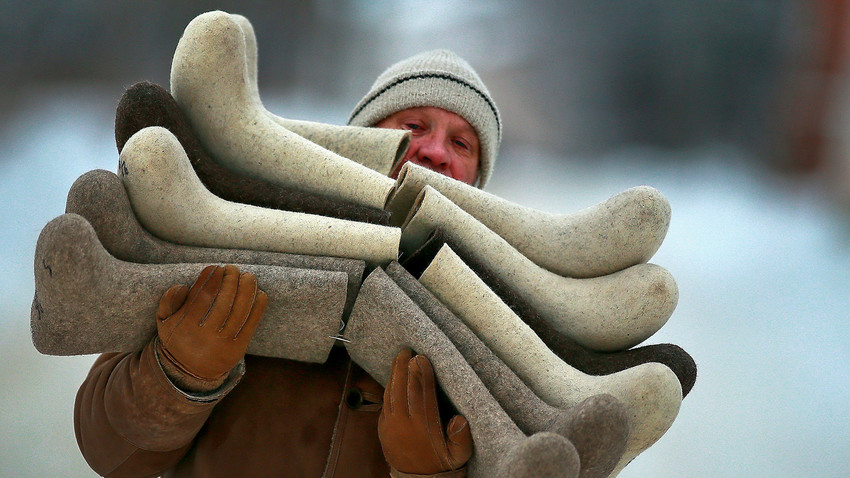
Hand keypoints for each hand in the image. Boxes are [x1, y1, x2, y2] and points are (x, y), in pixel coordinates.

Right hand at [156, 264, 267, 384]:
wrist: (189, 372)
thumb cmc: (179, 338)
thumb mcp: (164, 322)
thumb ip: (168, 301)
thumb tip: (182, 286)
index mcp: (184, 327)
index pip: (201, 297)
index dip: (210, 279)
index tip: (216, 267)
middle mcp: (204, 337)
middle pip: (223, 302)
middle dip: (231, 281)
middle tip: (233, 269)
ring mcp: (222, 344)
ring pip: (239, 312)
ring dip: (247, 290)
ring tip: (248, 276)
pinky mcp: (237, 350)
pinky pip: (251, 325)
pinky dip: (258, 308)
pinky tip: (260, 293)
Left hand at [378, 348, 472, 474]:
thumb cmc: (441, 463)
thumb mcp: (459, 456)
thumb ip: (461, 437)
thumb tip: (460, 419)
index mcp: (423, 428)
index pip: (422, 395)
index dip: (422, 375)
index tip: (422, 358)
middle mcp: (404, 425)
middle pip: (402, 390)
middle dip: (404, 368)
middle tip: (407, 351)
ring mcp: (390, 426)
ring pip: (391, 394)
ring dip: (394, 374)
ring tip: (399, 357)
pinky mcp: (382, 428)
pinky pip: (385, 403)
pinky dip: (389, 387)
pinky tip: (394, 376)